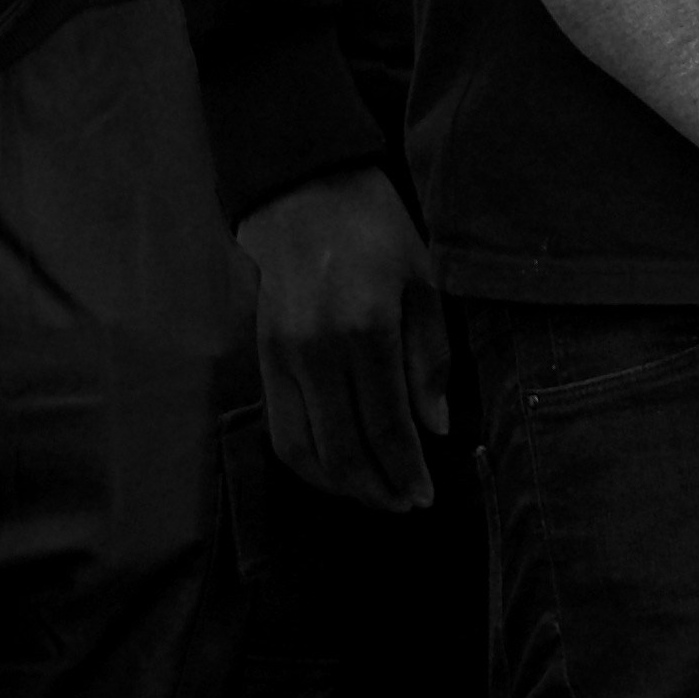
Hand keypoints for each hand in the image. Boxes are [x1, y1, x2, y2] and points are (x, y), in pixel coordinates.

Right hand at [236, 166, 450, 509]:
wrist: (305, 192)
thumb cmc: (376, 231)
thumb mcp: (423, 282)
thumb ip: (431, 359)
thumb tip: (435, 428)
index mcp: (366, 327)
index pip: (387, 425)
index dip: (407, 471)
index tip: (426, 497)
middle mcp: (317, 349)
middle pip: (343, 449)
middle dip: (376, 490)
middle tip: (404, 505)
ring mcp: (282, 356)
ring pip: (303, 450)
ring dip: (339, 486)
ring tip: (373, 494)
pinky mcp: (263, 357)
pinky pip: (279, 429)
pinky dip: (307, 462)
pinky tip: (336, 468)